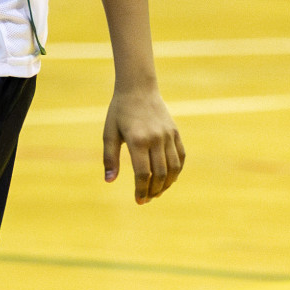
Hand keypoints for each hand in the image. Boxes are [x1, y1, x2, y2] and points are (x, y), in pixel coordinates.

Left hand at [102, 86, 183, 203]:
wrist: (138, 89)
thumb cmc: (119, 111)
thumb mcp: (109, 133)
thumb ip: (110, 157)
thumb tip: (109, 180)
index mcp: (137, 140)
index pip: (143, 173)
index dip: (141, 190)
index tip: (139, 201)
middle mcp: (155, 138)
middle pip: (160, 174)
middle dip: (154, 190)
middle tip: (147, 199)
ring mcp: (168, 135)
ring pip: (173, 168)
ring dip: (167, 184)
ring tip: (157, 192)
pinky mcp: (175, 132)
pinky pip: (180, 156)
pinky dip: (177, 171)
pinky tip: (169, 179)